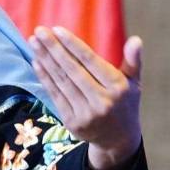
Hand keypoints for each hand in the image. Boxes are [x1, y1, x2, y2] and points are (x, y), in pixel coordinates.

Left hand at [28, 26, 142, 169]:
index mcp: (118, 88)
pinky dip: (44, 78)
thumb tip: (135, 39)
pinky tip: (36, 62)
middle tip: (39, 31)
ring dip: (45, 60)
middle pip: (72, 70)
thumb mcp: (134, 83)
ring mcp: (86, 113)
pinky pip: (55, 95)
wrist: (118, 139)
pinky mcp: (72, 122)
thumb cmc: (124, 102)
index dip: (72, 45)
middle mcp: (102, 101)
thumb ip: (133, 60)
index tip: (57, 29)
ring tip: (34, 42)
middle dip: (53, 49)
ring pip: (61, 81)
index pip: (91, 62)